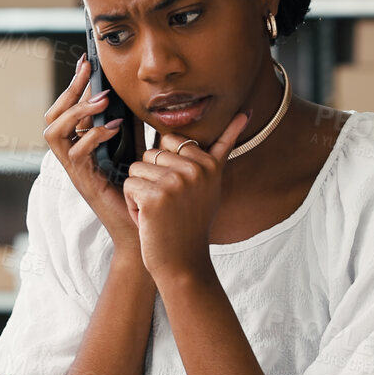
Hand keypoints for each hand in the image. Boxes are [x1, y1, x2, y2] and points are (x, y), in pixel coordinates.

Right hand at [43, 54, 143, 266]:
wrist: (144, 231)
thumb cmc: (141, 193)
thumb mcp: (137, 150)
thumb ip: (133, 128)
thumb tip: (141, 98)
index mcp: (81, 147)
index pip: (66, 110)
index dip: (74, 85)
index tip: (87, 61)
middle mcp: (72, 158)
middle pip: (51, 117)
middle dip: (69, 91)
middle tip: (87, 72)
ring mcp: (74, 171)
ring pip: (53, 133)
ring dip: (76, 112)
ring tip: (101, 102)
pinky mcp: (83, 183)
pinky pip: (75, 154)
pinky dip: (93, 136)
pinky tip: (114, 127)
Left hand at [123, 110, 249, 283]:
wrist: (184, 263)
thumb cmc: (193, 221)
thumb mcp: (213, 181)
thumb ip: (223, 147)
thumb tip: (245, 111)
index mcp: (209, 163)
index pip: (169, 140)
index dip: (166, 166)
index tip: (182, 191)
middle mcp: (195, 170)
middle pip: (150, 153)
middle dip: (152, 179)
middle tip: (170, 205)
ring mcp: (175, 183)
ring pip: (136, 168)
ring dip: (140, 192)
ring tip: (160, 212)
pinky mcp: (154, 197)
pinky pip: (128, 185)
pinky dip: (133, 205)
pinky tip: (150, 221)